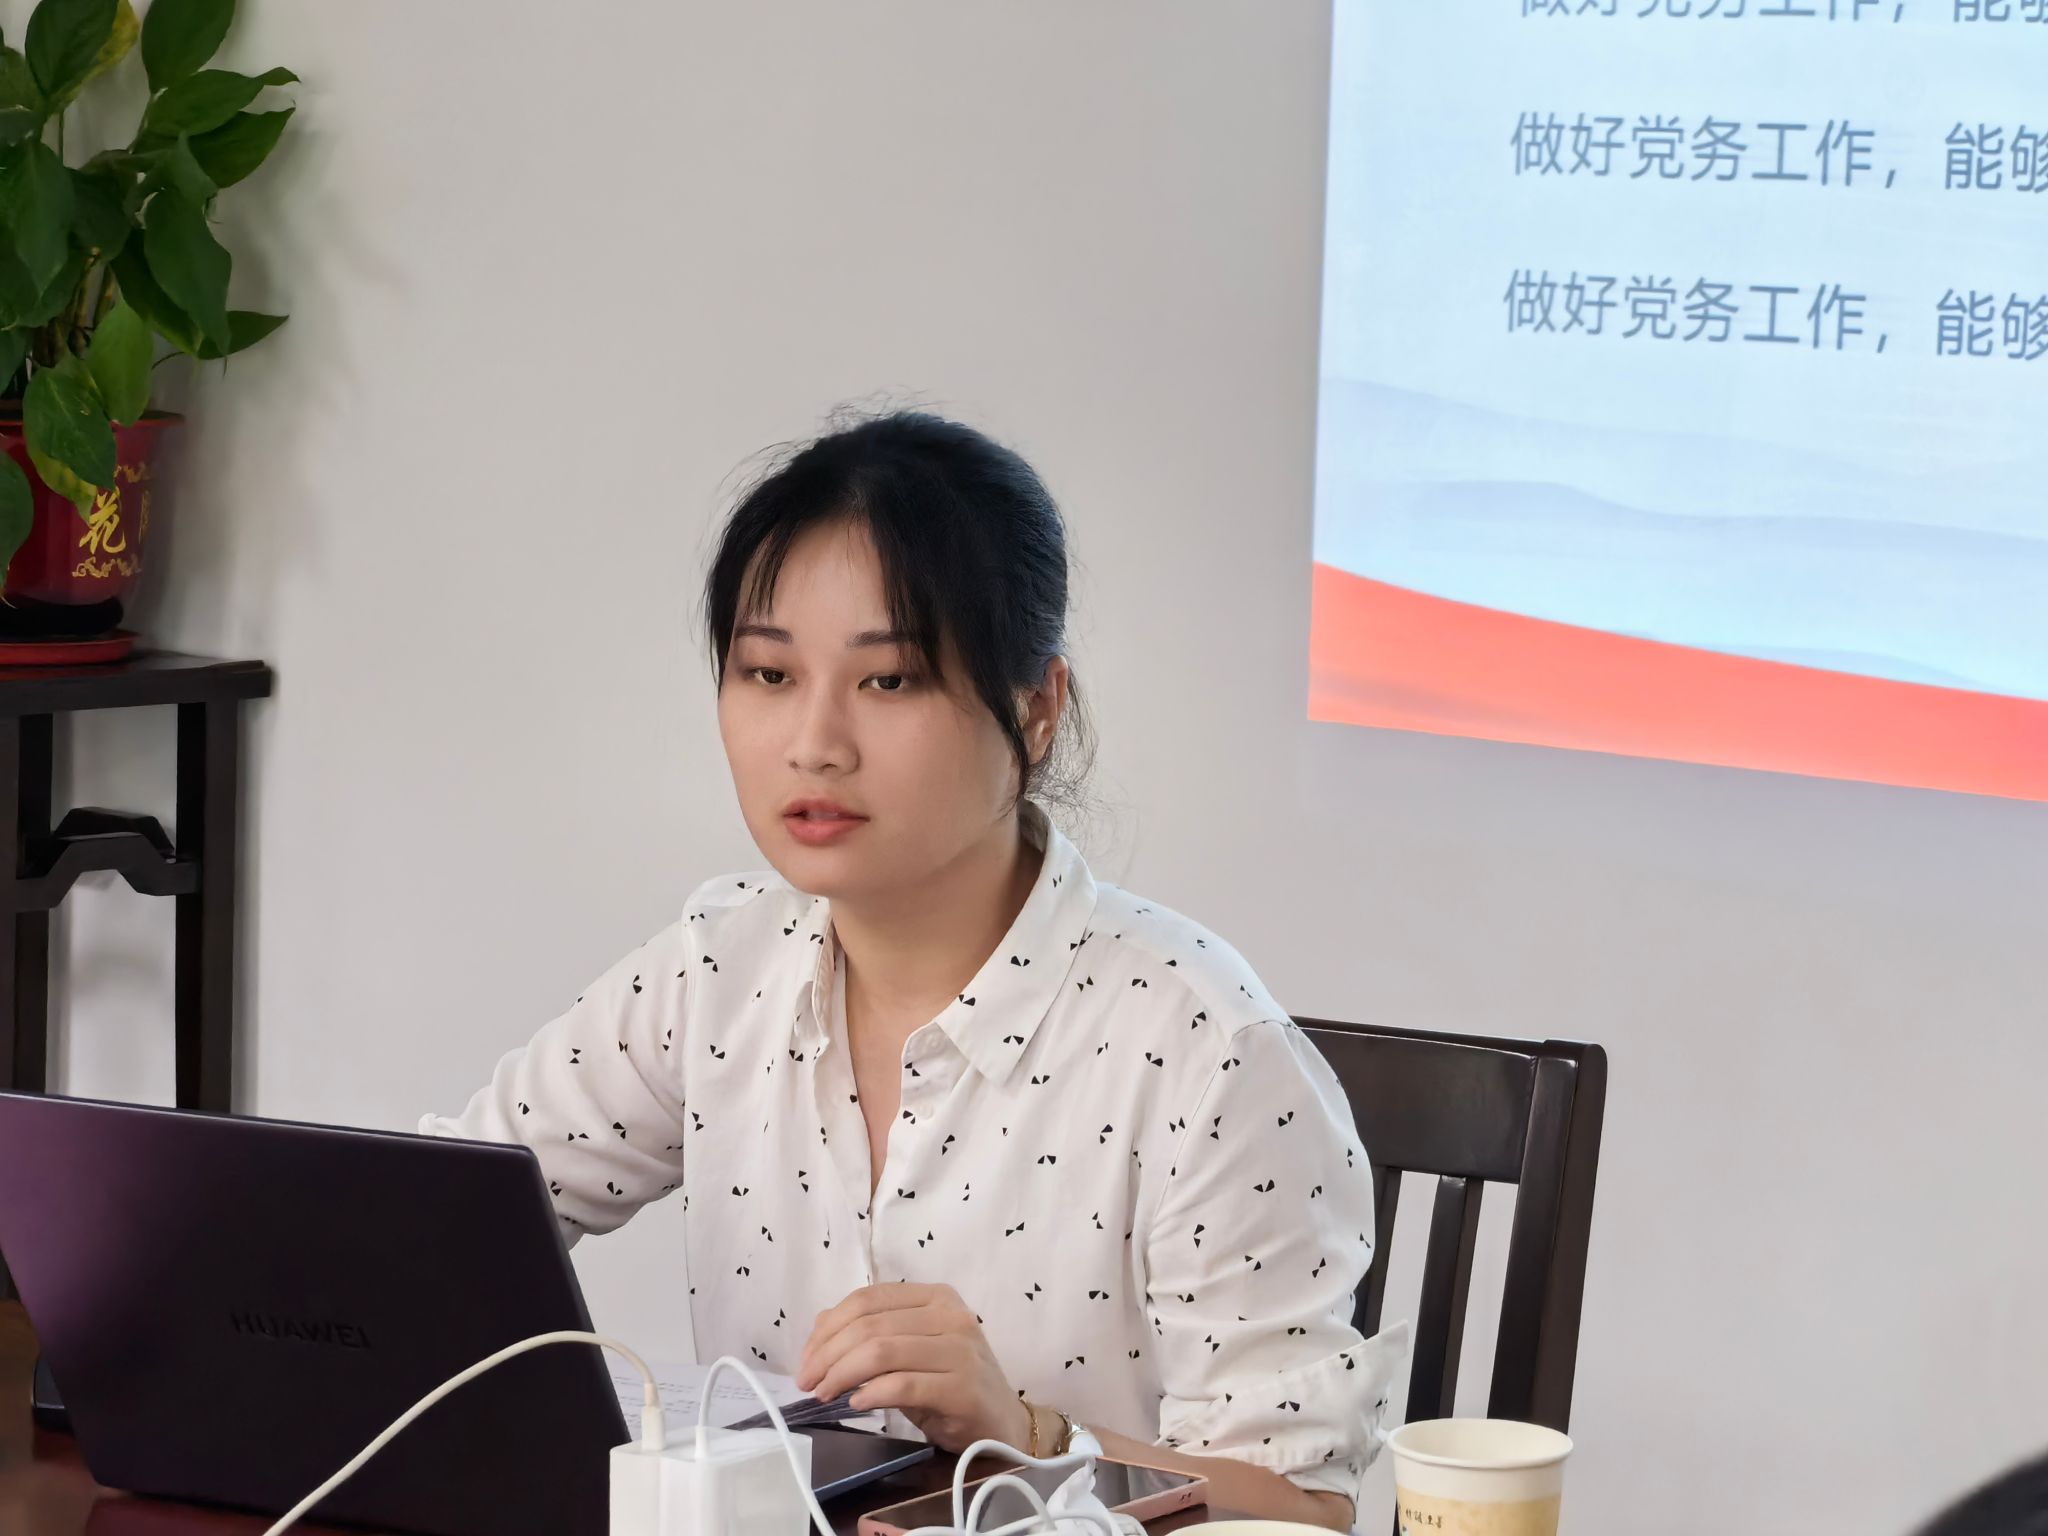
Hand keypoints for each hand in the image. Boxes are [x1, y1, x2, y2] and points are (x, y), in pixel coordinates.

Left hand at [795, 1282, 1031, 1452]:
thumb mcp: (911, 1352)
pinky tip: (856, 1405)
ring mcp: (960, 1350)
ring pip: (881, 1351)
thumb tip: (819, 1330)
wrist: (1003, 1423)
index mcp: (936, 1297)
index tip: (806, 1359)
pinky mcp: (962, 1387)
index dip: (828, 1327)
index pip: (868, 1299)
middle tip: (807, 1382)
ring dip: (841, 1374)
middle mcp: (951, 1315)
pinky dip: (871, 1394)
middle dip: (827, 1354)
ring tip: (824, 1394)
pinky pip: (903, 1384)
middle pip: (870, 1325)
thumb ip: (874, 1334)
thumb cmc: (951, 1386)